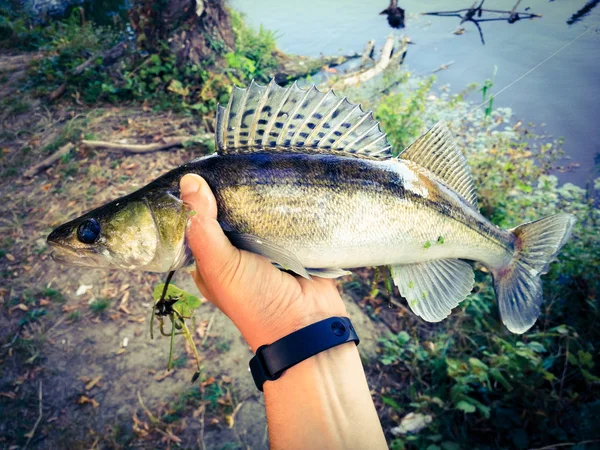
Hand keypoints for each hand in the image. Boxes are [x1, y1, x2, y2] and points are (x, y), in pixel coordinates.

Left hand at [180, 174, 347, 350]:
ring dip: (259, 194)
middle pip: (228, 212)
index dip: (197, 197)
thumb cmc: (256, 301)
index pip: (197, 221)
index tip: (202, 166)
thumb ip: (202, 226)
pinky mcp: (292, 243)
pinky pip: (285, 215)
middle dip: (231, 190)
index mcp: (211, 260)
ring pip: (257, 212)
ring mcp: (265, 247)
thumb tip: (189, 182)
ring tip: (259, 162)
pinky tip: (283, 179)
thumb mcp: (220, 265)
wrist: (308, 323)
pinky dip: (285, 202)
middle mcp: (235, 252)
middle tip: (236, 160)